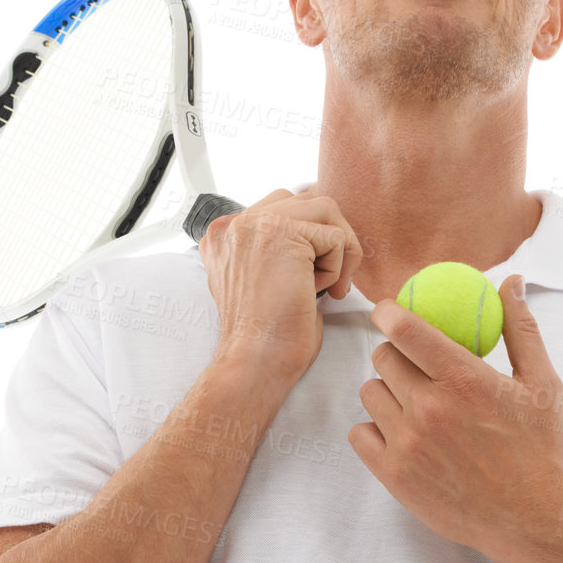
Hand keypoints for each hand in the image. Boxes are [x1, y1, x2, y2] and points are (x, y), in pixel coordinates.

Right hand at [201, 189, 363, 381]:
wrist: (256, 361)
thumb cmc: (267, 335)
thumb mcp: (264, 280)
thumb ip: (276, 250)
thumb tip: (323, 233)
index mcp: (225, 235)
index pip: (284, 208)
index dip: (311, 239)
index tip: (308, 278)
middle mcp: (233, 224)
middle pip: (306, 201)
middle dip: (329, 239)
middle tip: (330, 283)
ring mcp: (253, 224)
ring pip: (325, 210)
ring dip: (336, 251)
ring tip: (323, 286)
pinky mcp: (279, 233)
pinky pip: (335, 237)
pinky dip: (337, 269)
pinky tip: (315, 293)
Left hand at [349, 275, 562, 562]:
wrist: (530, 520)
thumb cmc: (539, 451)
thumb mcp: (542, 385)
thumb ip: (521, 328)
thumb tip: (511, 281)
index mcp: (464, 379)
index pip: (406, 329)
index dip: (389, 312)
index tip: (387, 311)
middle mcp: (430, 407)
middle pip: (383, 358)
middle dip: (394, 355)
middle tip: (412, 367)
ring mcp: (408, 442)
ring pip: (369, 394)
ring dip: (385, 392)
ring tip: (412, 406)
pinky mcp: (393, 474)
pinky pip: (359, 433)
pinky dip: (374, 430)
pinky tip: (400, 434)